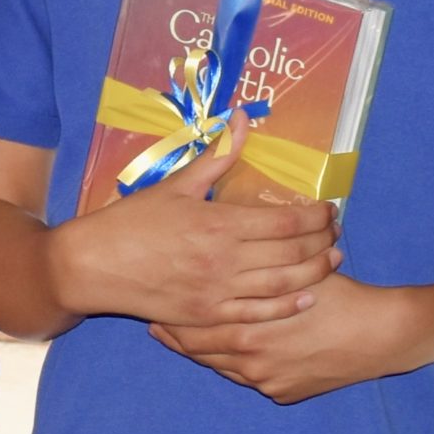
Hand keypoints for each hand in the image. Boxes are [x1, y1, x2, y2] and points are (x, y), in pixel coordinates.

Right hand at [53, 112, 341, 326]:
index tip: (330, 210)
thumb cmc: (133, 221)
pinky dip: (287, 306)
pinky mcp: (207, 316)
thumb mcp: (176, 184)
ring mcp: (217, 293)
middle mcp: (224, 261)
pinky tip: (307, 297)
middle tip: (338, 233)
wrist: (94, 266)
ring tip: (334, 260)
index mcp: (218, 223)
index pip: (284, 223)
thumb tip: (244, 117)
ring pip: (282, 285)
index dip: (315, 217)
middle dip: (322, 242)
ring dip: (314, 272)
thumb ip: (218, 155)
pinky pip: (258, 315)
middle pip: (291, 254)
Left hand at [151, 271, 421, 404]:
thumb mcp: (293, 270)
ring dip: (202, 352)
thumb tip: (241, 232)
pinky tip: (225, 355)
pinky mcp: (282, 393)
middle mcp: (250, 360)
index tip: (159, 301)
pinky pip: (247, 379)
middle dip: (177, 336)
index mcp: (248, 328)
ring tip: (182, 340)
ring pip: (221, 366)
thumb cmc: (340, 294)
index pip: (196, 322)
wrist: (381, 335)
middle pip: (200, 349)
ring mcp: (266, 380)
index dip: (174, 312)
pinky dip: (234, 366)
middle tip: (157, 324)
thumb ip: (264, 261)